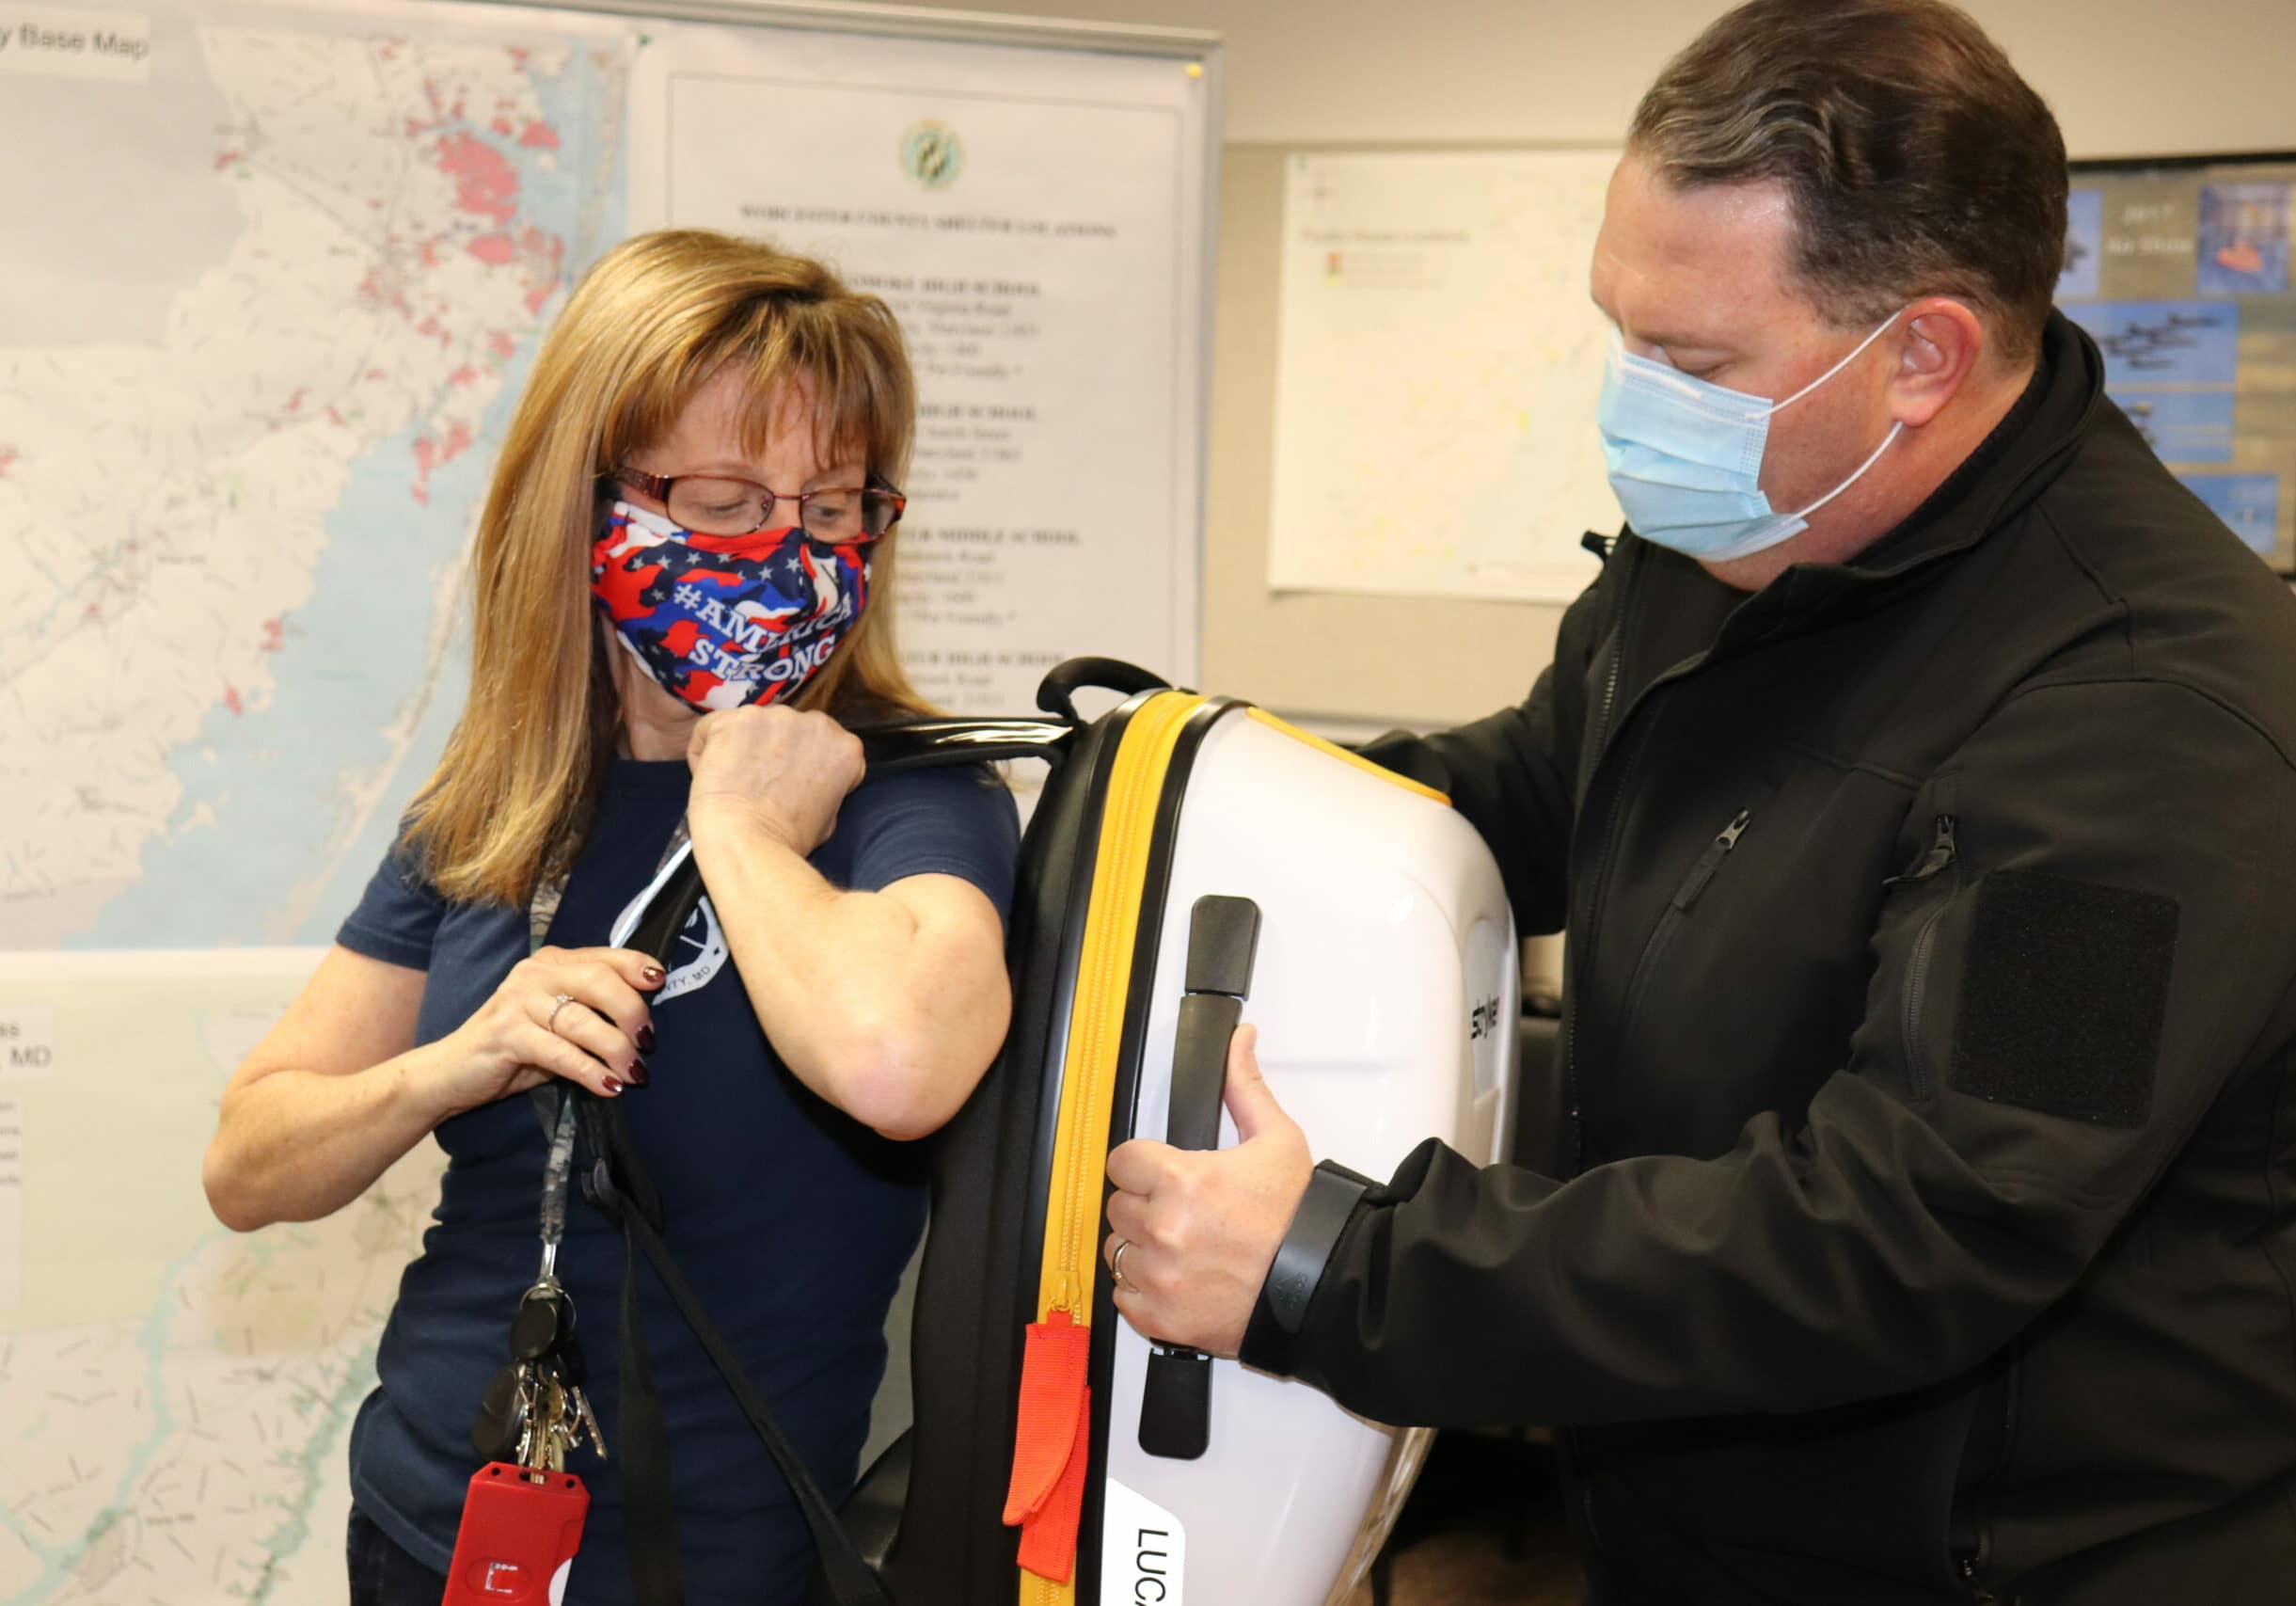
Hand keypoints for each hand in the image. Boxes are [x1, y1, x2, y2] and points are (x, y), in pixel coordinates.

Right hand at [431, 945, 663, 1115]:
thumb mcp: (558, 1021)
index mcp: (552, 962)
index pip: (604, 956)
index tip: (661, 982)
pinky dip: (591, 1072)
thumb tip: (646, 1022)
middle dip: (632, 1012)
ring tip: (635, 1072)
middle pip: (599, 982)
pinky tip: (609, 1086)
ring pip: (582, 1020)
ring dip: (616, 1049)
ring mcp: (518, 1002)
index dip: (637, 967)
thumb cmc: (517, 1046)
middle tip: (647, 1043)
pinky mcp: (506, 1035)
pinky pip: (561, 1052)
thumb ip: (592, 1010)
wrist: (453, 1071)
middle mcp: (534, 974)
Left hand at [685, 704, 863, 856]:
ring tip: (735, 783)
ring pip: (752, 726)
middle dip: (774, 751)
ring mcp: (776, 717)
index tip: (790, 787)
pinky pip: (712, 728)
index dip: (803, 767)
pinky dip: (706, 750)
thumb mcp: (829, 815)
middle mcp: (817, 723)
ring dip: (742, 748)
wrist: (747, 843)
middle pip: (789, 731)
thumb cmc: (786, 841)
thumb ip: (825, 784)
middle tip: (760, 786)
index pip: (823, 746)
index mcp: (845, 747)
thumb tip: (808, 778)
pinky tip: (711, 775)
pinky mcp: (736, 718)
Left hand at [1104, 1026, 1313, 1356]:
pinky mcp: (1162, 1319)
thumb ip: (1244, 1086)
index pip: (1122, 1161)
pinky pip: (1124, 1298)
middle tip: (1184, 1211)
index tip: (1163, 1173)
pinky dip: (1144, 1291)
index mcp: (1183, 1180)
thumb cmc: (1301, 1220)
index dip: (1143, 1164)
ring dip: (1141, 1247)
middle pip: (1118, 1205)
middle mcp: (1164, 1229)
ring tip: (1184, 1247)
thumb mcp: (1278, 1140)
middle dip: (1145, 1204)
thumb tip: (1239, 1042)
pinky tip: (1179, 1278)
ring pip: (1117, 1252)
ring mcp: (1160, 1278)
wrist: (1323, 1286)